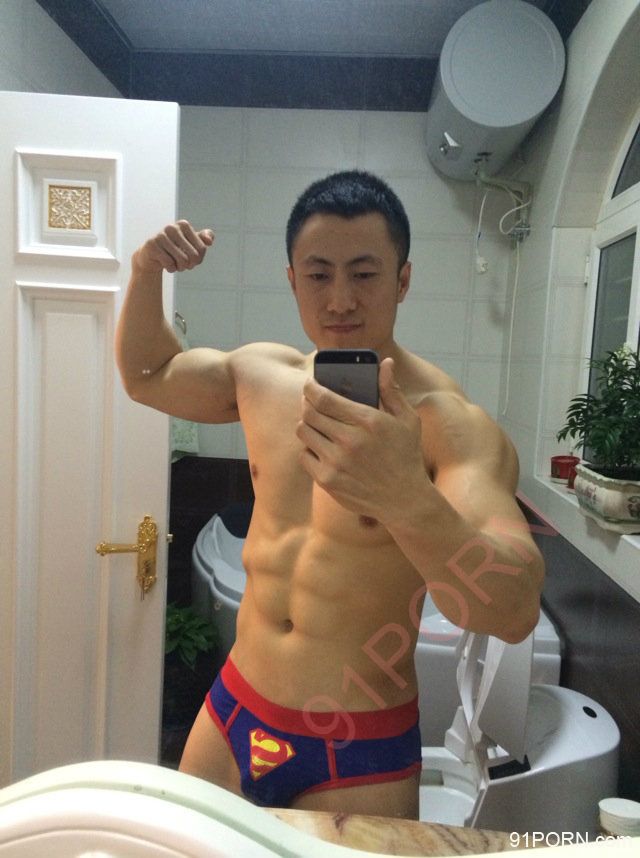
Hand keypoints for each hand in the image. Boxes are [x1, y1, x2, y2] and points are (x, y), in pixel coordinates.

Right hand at [133, 220, 213, 273]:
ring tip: (175, 264)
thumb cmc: (174, 250)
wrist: (151, 257)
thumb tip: (209, 241)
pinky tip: (166, 265)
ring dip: (181, 268)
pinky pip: (170, 264)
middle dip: (190, 265)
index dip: (199, 259)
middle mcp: (172, 227)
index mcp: (183, 225)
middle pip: (194, 255)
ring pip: (183, 260)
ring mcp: (161, 236)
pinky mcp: (152, 245)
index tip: (191, 258)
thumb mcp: (191, 243)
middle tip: (183, 264)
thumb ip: (204, 238)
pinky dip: (171, 269)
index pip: (202, 248)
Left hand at [297, 358, 428, 523]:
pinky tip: (321, 447)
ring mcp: (336, 462)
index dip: (311, 388)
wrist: (405, 500)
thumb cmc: (406, 456)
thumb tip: (385, 363)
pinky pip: (305, 456)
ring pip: (303, 432)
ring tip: (316, 424)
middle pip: (309, 413)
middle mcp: (349, 441)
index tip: (309, 384)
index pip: (324, 398)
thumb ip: (391, 390)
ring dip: (307, 424)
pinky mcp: (327, 480)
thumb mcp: (407, 420)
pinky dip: (309, 449)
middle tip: (311, 402)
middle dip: (307, 403)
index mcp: (367, 421)